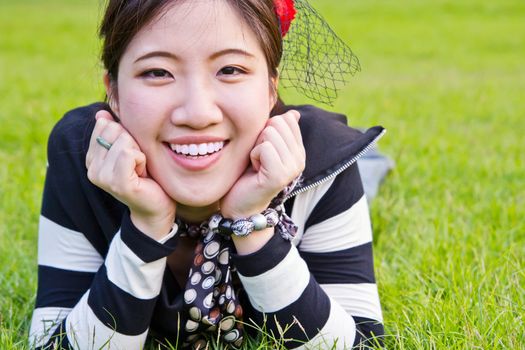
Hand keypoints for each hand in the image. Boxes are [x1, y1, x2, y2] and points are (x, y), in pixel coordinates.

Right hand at [86, 110, 175, 239]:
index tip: (131, 155)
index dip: (126, 135)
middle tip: (137, 163)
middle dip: (133, 142)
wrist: (155, 208)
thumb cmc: (146, 177)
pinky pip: (130, 153)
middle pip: (114, 130)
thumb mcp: (129, 150)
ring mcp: (102, 177)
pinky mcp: (117, 183)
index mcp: (92, 158)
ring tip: (140, 169)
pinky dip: (142, 160)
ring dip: (140, 153)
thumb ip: (114, 132)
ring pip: (123, 140)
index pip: (105, 125)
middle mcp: (92, 168)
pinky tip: (142, 173)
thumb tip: (101, 113)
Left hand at [220, 110, 304, 219]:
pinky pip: (264, 148)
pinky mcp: (280, 175)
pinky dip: (253, 156)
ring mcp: (292, 168)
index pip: (286, 119)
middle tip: (258, 158)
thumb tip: (294, 114)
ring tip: (257, 165)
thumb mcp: (264, 146)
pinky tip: (255, 170)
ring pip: (269, 133)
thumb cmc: (248, 174)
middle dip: (260, 137)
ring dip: (255, 148)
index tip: (263, 150)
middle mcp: (300, 160)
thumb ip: (279, 131)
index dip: (267, 130)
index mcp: (298, 151)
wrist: (240, 205)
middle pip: (277, 123)